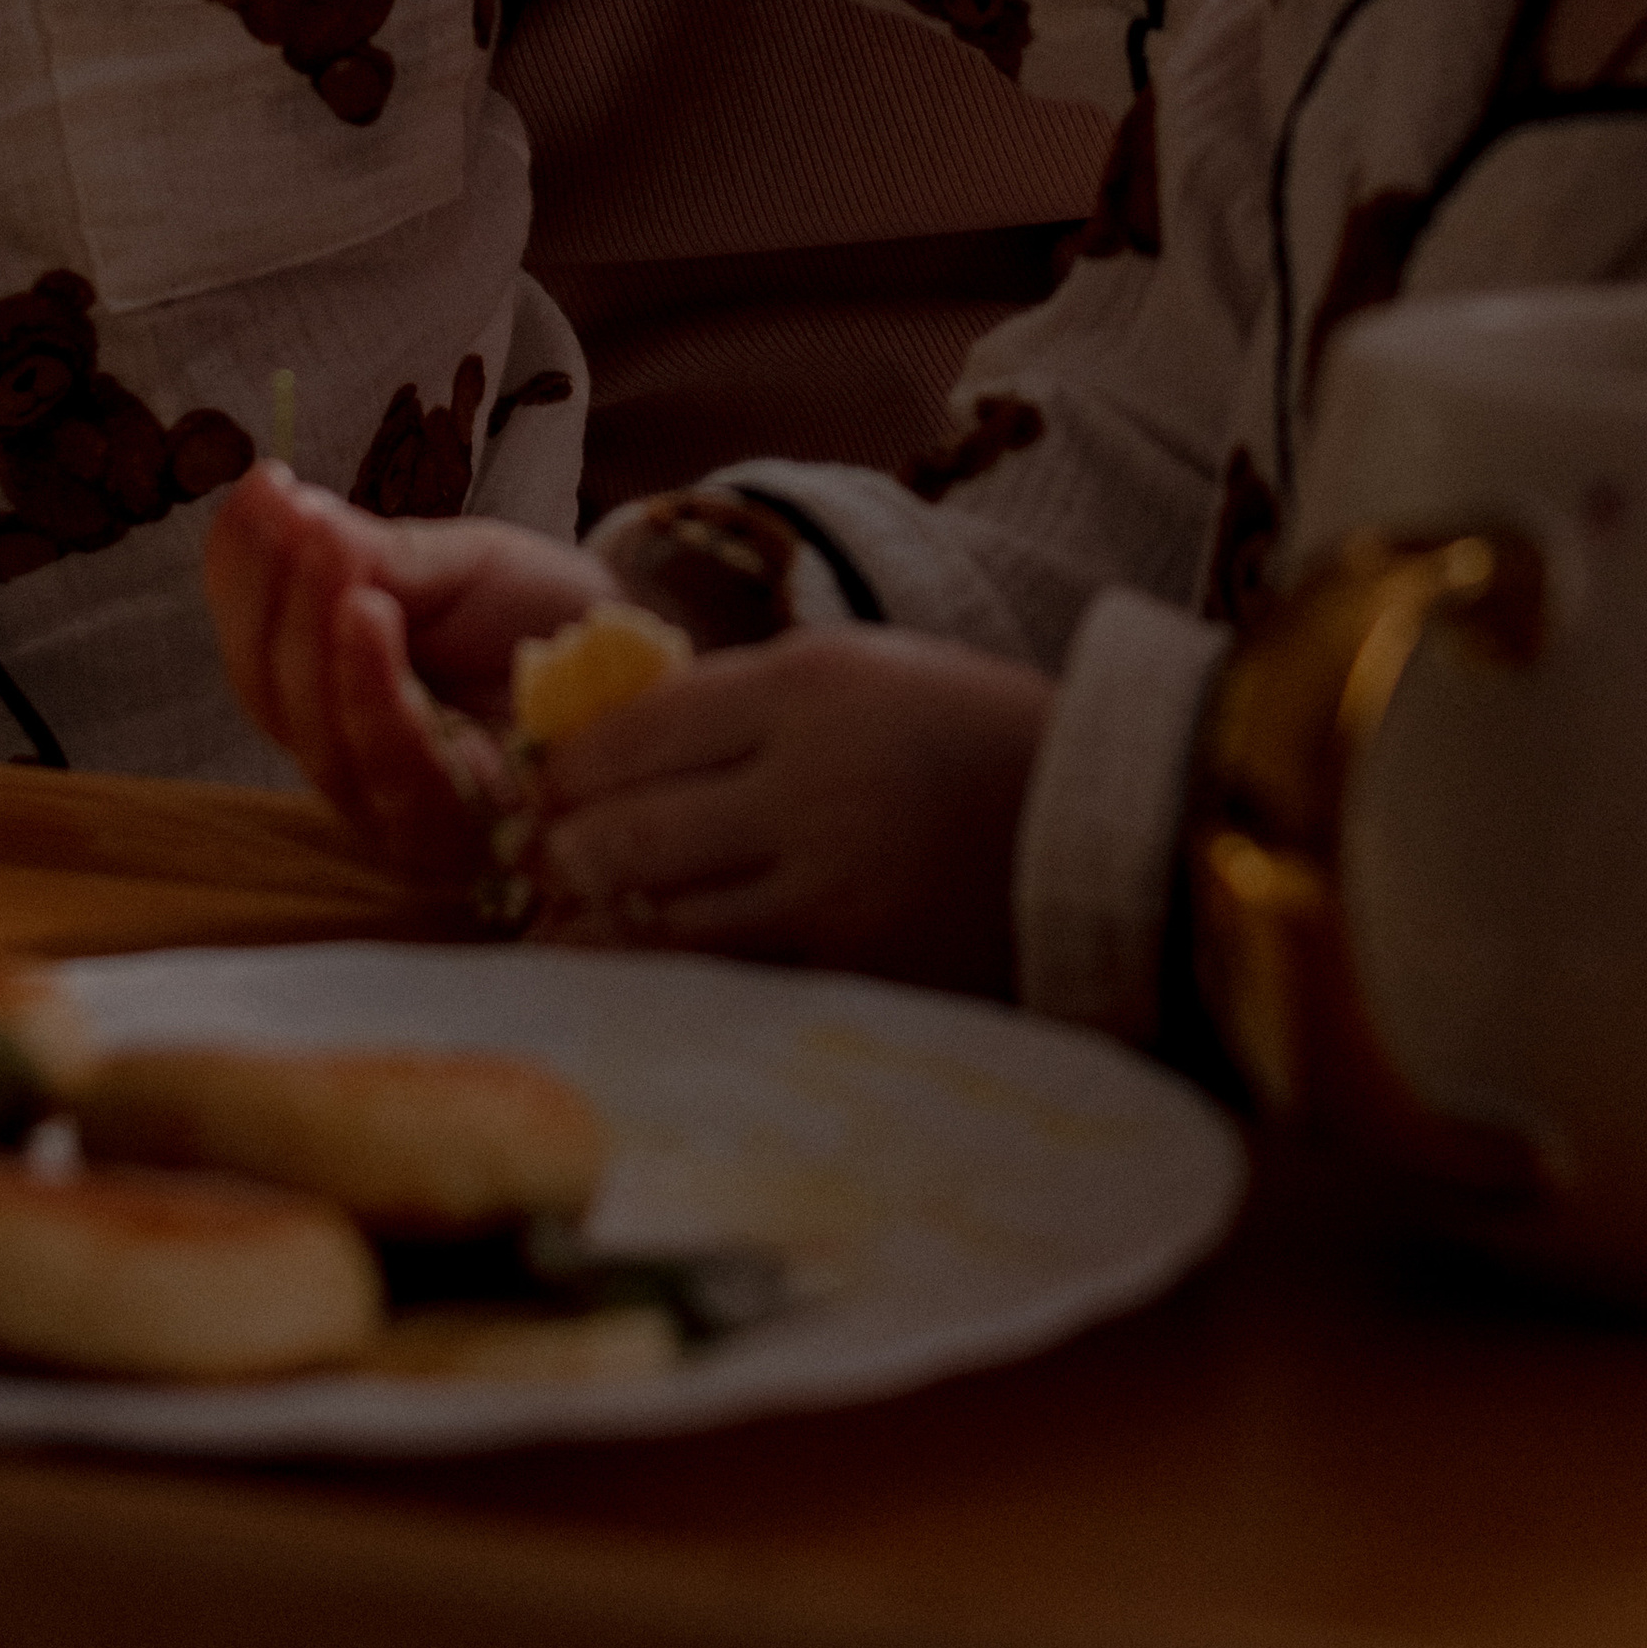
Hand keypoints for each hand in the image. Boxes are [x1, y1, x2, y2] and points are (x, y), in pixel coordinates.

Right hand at [204, 460, 610, 875]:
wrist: (644, 657)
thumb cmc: (539, 615)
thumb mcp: (453, 567)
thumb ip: (371, 555)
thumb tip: (280, 506)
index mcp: (328, 691)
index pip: (256, 643)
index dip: (242, 571)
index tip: (259, 485)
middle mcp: (345, 758)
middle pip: (272, 693)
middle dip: (274, 595)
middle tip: (295, 512)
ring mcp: (392, 809)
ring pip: (318, 734)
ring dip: (314, 634)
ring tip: (327, 549)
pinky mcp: (453, 836)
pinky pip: (394, 771)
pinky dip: (371, 690)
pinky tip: (369, 614)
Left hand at [530, 627, 1056, 994]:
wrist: (1101, 828)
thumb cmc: (970, 733)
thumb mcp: (859, 670)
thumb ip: (742, 701)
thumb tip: (614, 738)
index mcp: (805, 689)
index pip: (636, 729)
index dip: (569, 763)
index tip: (544, 779)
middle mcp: (805, 787)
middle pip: (629, 830)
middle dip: (566, 848)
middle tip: (544, 855)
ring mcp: (828, 890)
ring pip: (662, 920)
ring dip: (598, 922)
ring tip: (569, 917)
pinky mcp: (852, 971)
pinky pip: (726, 977)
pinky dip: (669, 972)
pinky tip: (641, 965)